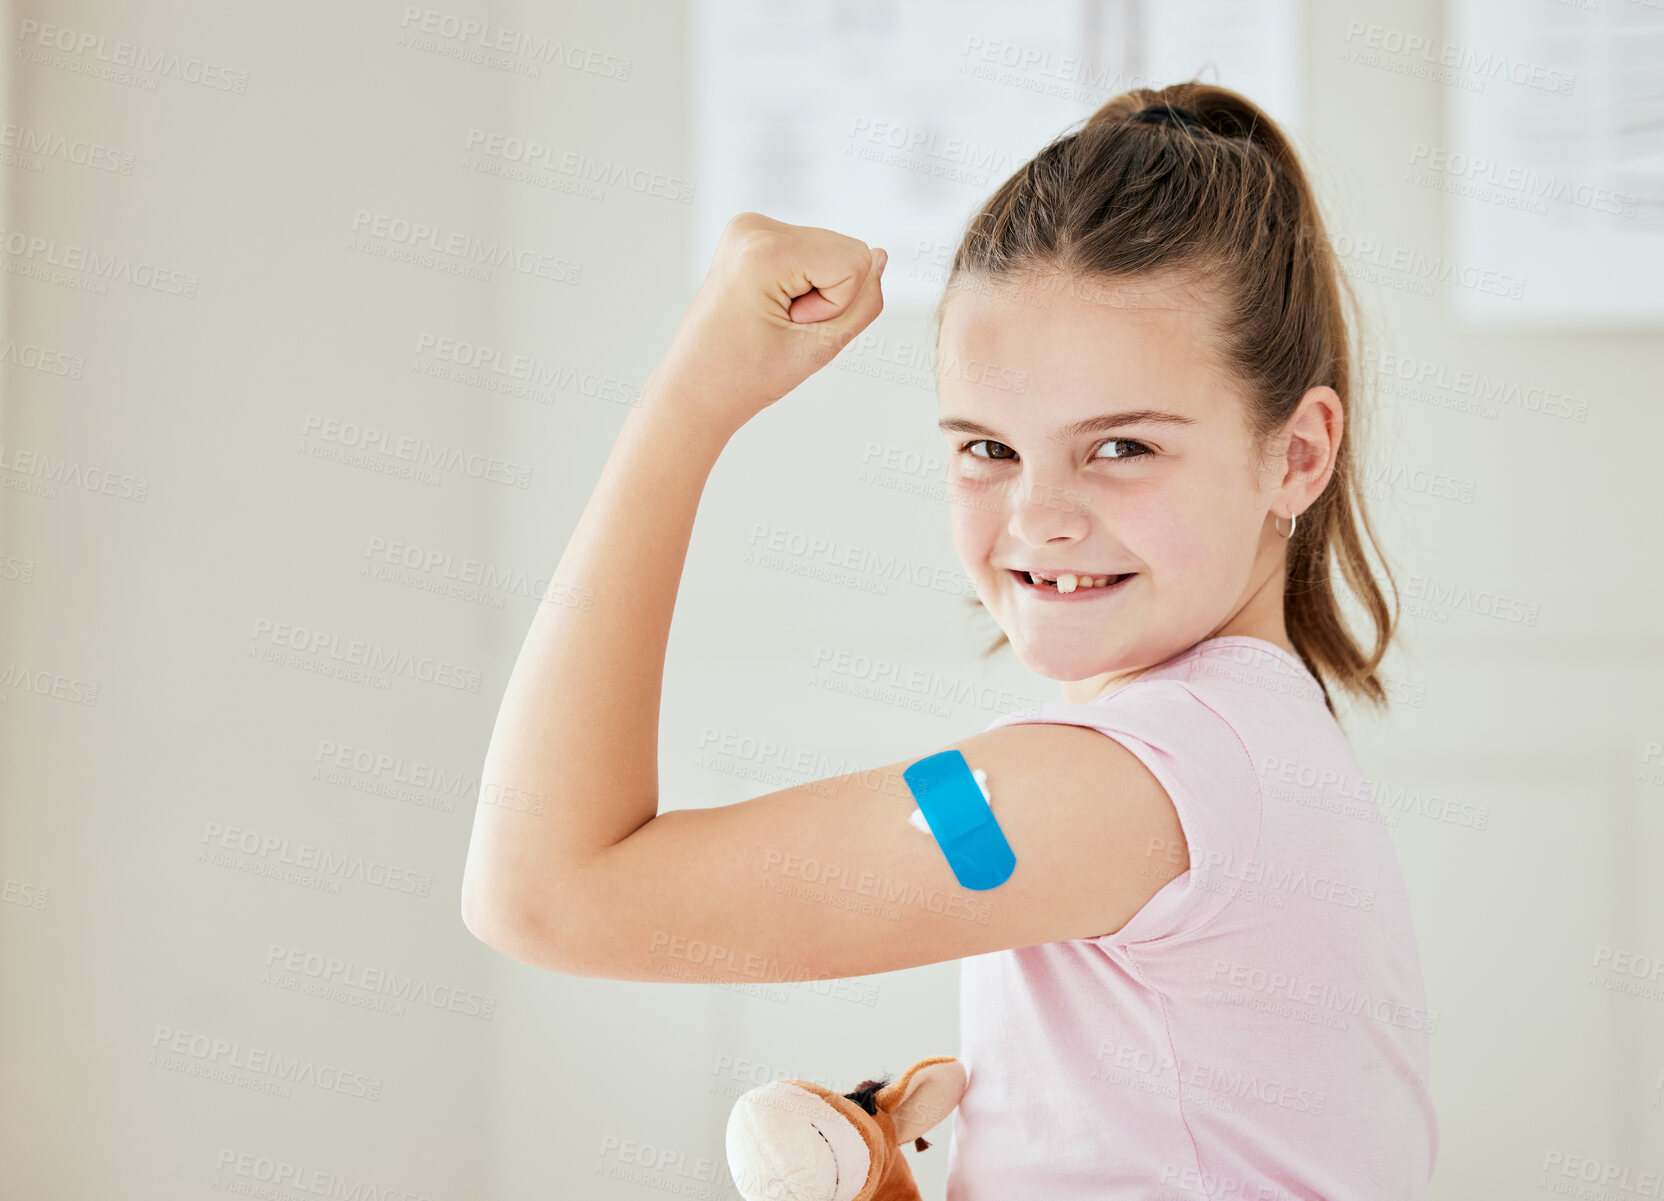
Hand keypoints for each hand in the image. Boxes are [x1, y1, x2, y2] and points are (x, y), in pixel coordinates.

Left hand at [645, 212, 887, 433]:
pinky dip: (801, 284)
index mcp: (764, 250)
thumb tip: (880, 256)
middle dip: (826, 296)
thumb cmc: (745, 378)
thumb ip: (864, 304)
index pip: (854, 262)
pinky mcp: (750, 236)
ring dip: (814, 291)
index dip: (835, 306)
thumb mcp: (819, 350)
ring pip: (830, 252)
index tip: (791, 327)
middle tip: (781, 326)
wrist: (695, 389)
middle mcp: (753, 227)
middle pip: (844, 251)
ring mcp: (748, 227)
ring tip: (773, 319)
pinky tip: (769, 307)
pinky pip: (809, 252)